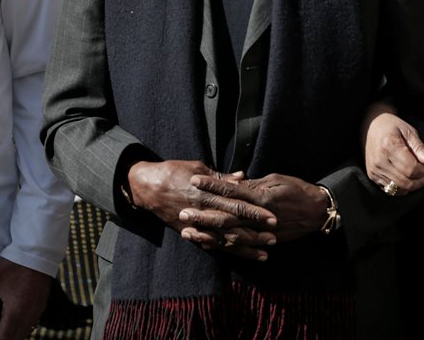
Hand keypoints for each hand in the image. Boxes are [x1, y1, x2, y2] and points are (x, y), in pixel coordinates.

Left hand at [0, 257, 50, 339]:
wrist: (38, 253)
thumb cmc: (14, 264)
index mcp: (15, 310)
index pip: (4, 338)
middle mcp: (28, 314)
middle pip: (16, 338)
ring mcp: (37, 310)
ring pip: (25, 332)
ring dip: (14, 336)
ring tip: (3, 334)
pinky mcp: (42, 305)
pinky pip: (32, 323)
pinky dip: (23, 328)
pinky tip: (15, 325)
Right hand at [128, 160, 276, 260]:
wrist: (148, 186)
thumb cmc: (174, 171)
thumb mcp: (198, 168)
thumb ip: (221, 177)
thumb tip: (242, 177)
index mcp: (208, 193)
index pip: (237, 204)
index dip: (256, 212)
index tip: (273, 217)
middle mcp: (204, 211)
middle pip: (234, 225)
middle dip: (255, 233)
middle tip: (275, 238)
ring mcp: (197, 224)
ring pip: (224, 240)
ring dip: (245, 247)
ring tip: (264, 254)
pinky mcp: (190, 232)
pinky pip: (210, 245)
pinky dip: (226, 251)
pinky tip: (240, 256)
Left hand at [188, 173, 328, 243]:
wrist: (318, 212)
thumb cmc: (298, 190)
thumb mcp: (275, 180)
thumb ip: (253, 184)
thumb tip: (234, 183)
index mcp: (260, 196)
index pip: (230, 190)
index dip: (212, 185)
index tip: (194, 180)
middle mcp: (258, 216)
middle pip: (225, 216)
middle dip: (203, 215)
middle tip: (183, 212)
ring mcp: (261, 231)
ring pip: (229, 235)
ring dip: (208, 234)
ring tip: (188, 232)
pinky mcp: (264, 241)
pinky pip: (240, 246)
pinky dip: (223, 246)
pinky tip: (207, 245)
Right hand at [364, 109, 423, 195]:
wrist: (370, 127)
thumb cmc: (392, 127)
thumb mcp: (409, 132)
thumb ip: (420, 148)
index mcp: (389, 145)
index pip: (412, 169)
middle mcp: (379, 161)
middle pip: (407, 182)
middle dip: (421, 179)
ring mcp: (375, 170)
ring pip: (400, 189)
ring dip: (413, 184)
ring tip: (415, 172)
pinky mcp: (372, 177)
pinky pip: (392, 191)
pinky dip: (403, 187)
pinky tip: (405, 176)